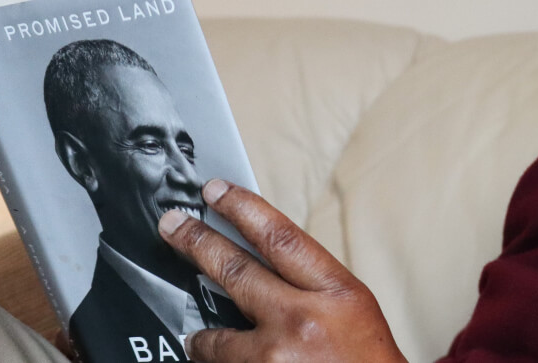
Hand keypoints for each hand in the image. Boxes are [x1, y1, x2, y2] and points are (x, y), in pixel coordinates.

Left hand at [158, 179, 406, 362]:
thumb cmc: (365, 360)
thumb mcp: (351, 308)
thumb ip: (309, 284)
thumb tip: (257, 259)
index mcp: (335, 292)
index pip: (280, 237)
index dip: (242, 208)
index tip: (216, 191)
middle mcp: (302, 320)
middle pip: (236, 270)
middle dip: (196, 243)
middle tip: (172, 225)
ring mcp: (274, 357)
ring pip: (214, 336)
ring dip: (201, 337)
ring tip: (197, 338)